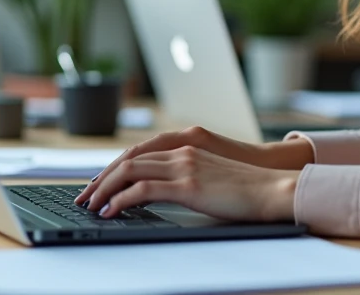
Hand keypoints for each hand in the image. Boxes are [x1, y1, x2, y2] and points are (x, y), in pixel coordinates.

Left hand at [74, 126, 311, 209]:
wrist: (274, 189)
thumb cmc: (248, 190)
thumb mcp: (212, 177)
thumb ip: (189, 177)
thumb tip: (165, 193)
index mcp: (188, 146)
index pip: (139, 152)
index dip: (115, 168)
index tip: (99, 184)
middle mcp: (182, 151)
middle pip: (128, 159)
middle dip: (101, 178)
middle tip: (85, 196)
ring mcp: (184, 166)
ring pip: (129, 171)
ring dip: (105, 188)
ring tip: (91, 205)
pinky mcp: (188, 185)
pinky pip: (142, 190)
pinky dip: (120, 200)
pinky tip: (111, 211)